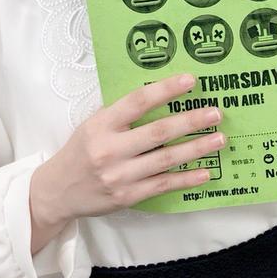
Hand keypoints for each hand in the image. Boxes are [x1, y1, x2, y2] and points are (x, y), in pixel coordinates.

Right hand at [29, 73, 223, 249]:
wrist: (57, 191)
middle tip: (215, 113)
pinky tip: (206, 171)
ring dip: (196, 148)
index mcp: (101, 125)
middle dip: (191, 121)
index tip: (190, 81)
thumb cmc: (81, 151)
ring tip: (219, 138)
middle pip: (158, 132)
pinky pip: (163, 185)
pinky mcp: (127, 196)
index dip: (165, 89)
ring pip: (166, 159)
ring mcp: (119, 175)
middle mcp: (110, 149)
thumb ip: (121, 113)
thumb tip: (161, 94)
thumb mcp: (93, 124)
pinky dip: (187, 179)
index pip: (137, 102)